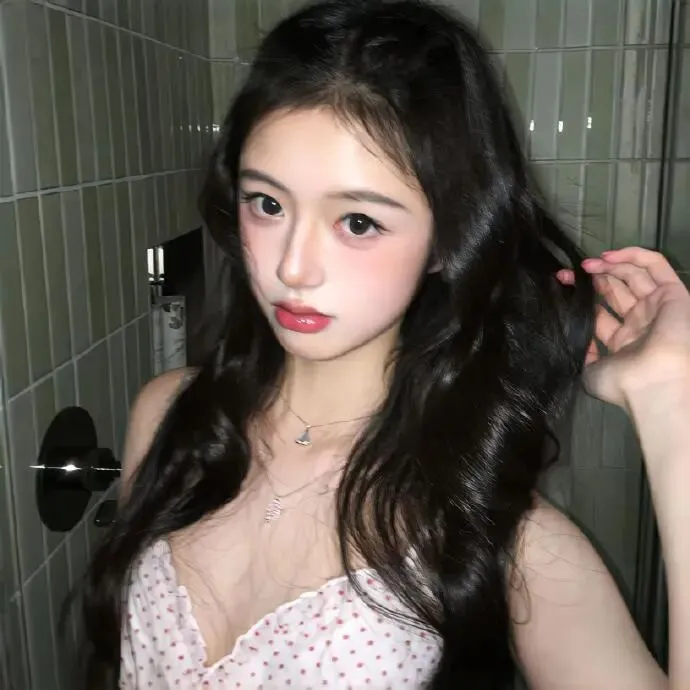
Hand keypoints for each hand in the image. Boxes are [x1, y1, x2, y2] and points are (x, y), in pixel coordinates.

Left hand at [557, 247, 689, 412]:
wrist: (651, 385)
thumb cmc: (622, 382)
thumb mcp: (590, 371)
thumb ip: (582, 353)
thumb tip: (572, 338)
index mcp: (623, 342)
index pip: (600, 312)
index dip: (582, 298)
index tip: (563, 288)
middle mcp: (641, 323)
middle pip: (616, 290)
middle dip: (592, 279)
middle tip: (569, 274)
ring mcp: (657, 308)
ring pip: (634, 275)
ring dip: (609, 265)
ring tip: (587, 264)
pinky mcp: (673, 294)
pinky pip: (656, 266)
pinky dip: (634, 255)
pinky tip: (608, 256)